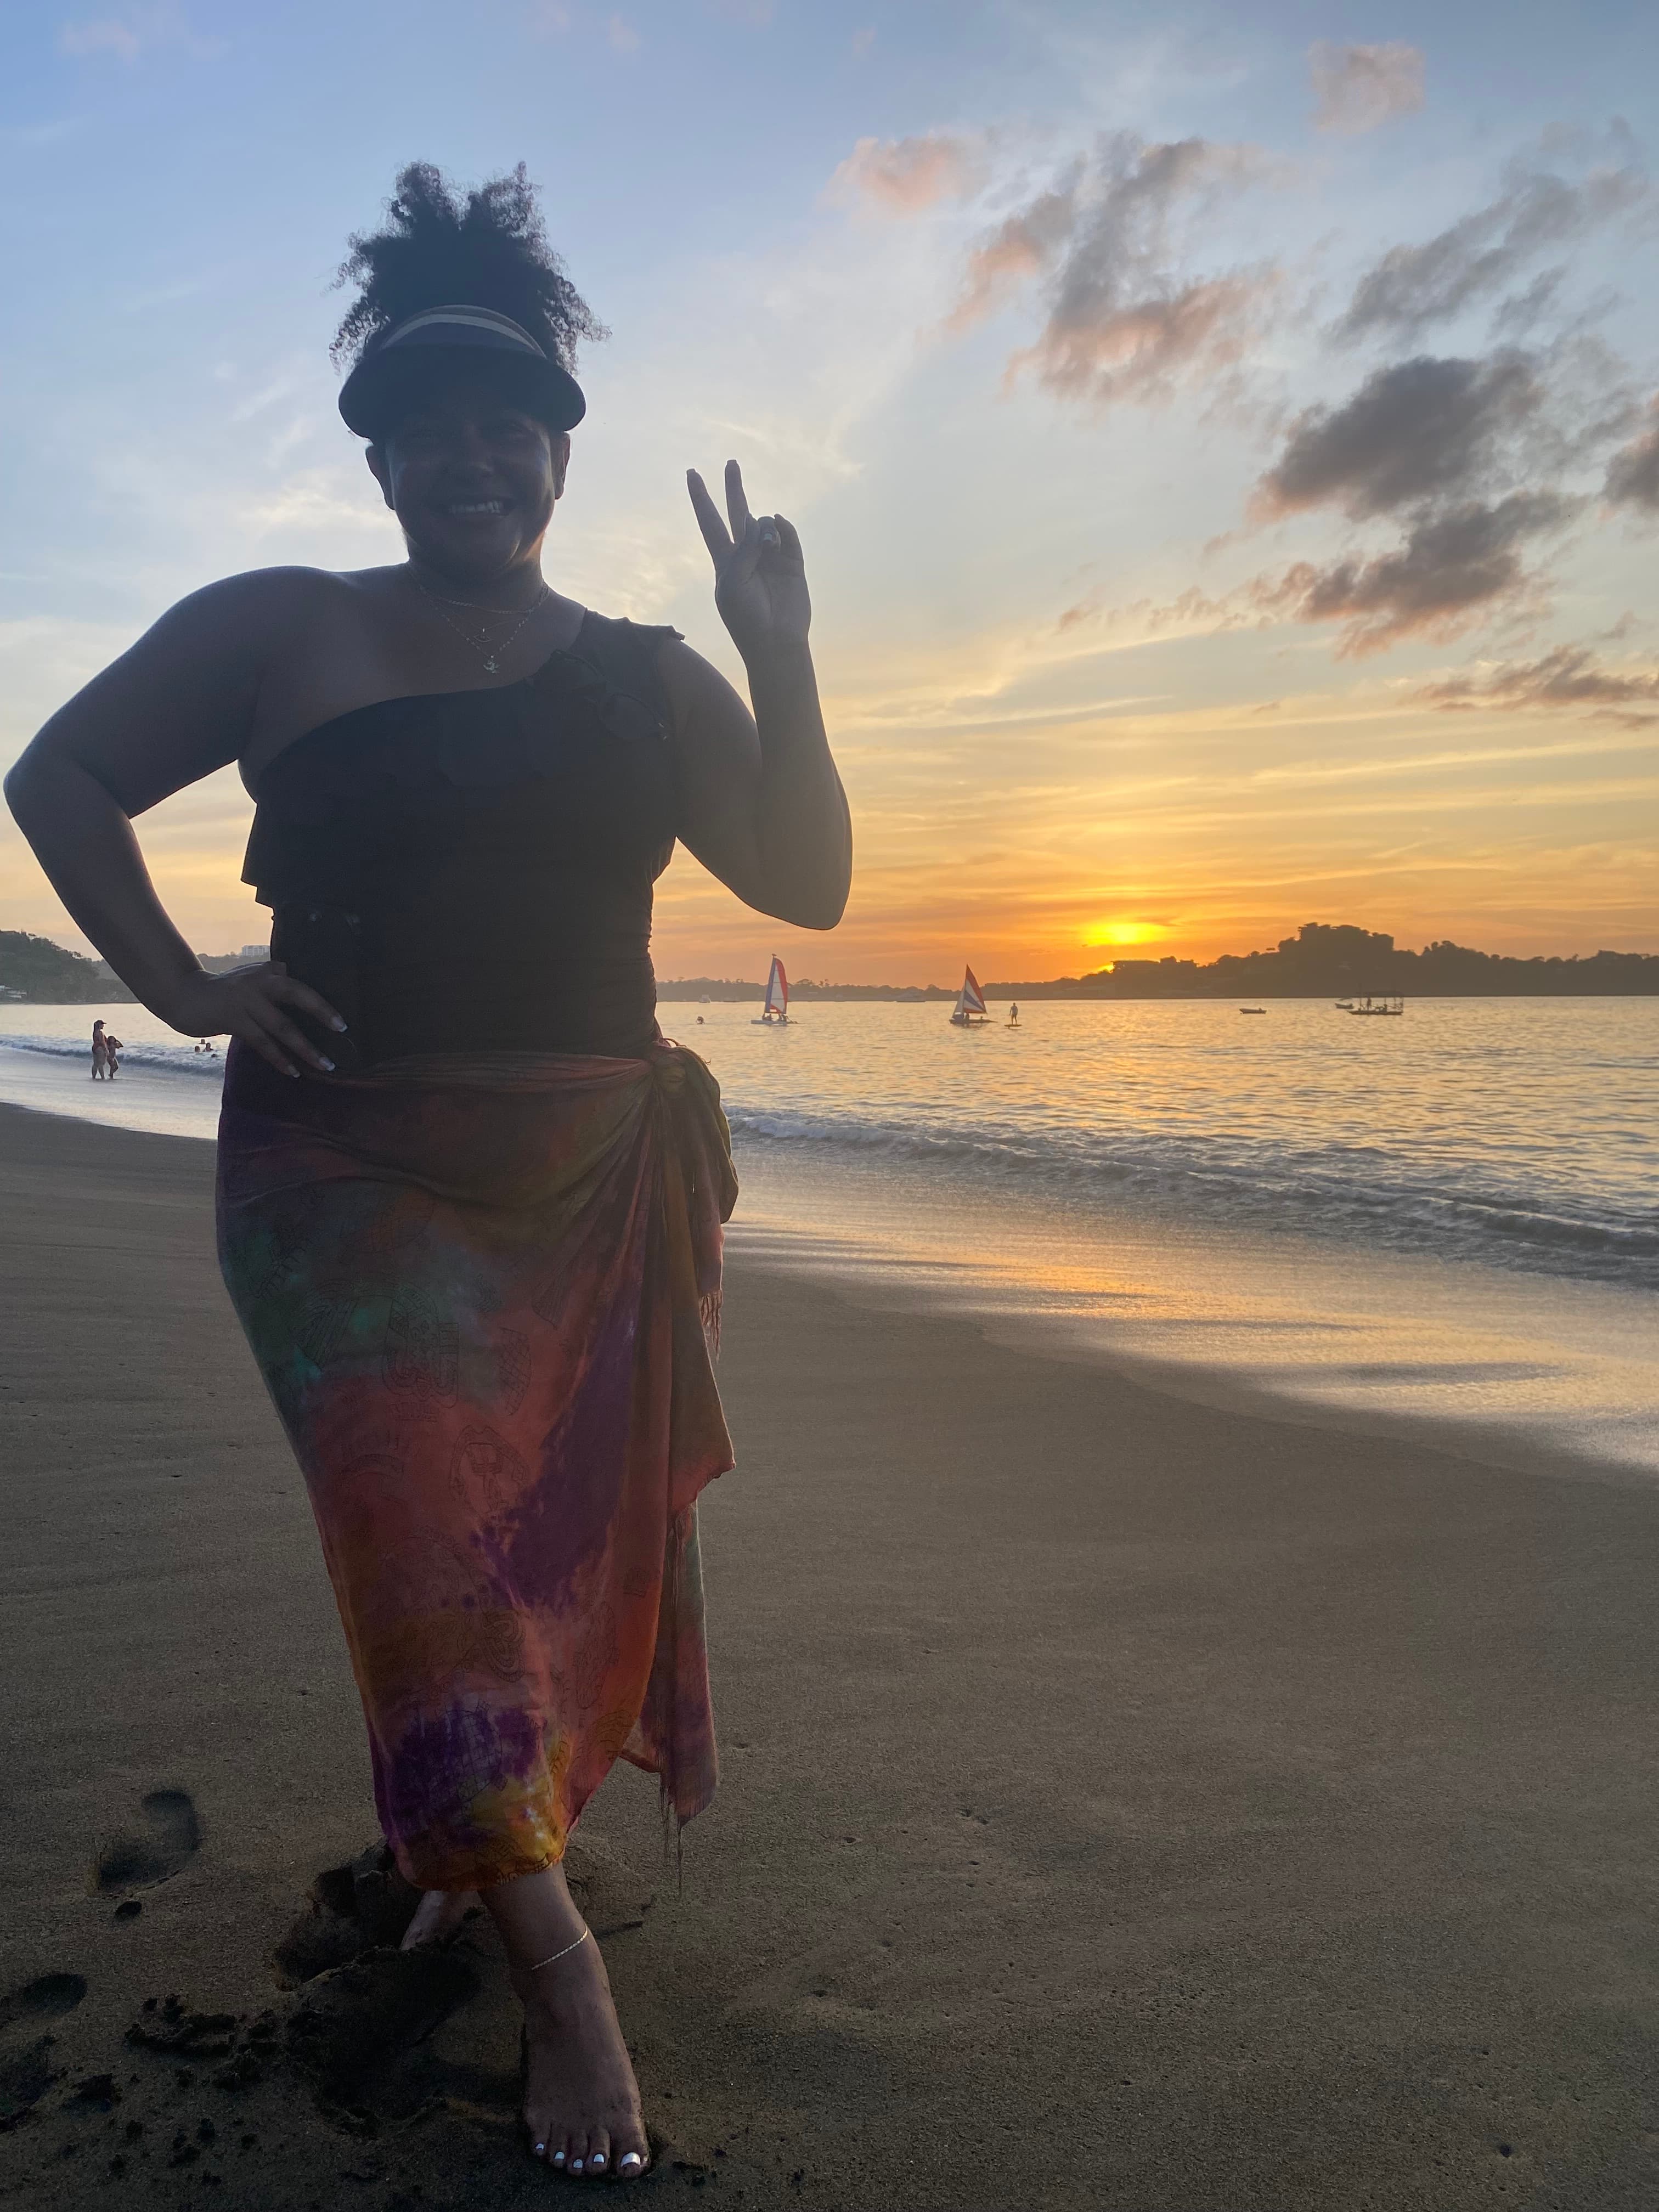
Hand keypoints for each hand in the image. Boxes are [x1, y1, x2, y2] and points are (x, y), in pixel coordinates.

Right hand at [164, 962, 345, 1078]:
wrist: (184, 995)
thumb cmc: (224, 990)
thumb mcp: (250, 979)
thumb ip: (272, 978)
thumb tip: (294, 975)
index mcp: (267, 973)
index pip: (300, 986)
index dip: (322, 1003)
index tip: (342, 1022)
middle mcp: (258, 983)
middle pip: (296, 996)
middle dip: (321, 1014)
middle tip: (341, 1032)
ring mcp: (245, 1001)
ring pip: (281, 1026)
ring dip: (304, 1048)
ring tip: (324, 1065)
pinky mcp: (232, 1019)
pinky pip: (262, 1043)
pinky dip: (279, 1058)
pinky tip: (292, 1071)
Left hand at [686, 460, 810, 662]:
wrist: (775, 642)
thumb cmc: (746, 617)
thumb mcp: (732, 580)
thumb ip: (744, 548)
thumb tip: (765, 520)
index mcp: (725, 561)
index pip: (710, 522)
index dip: (701, 499)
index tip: (691, 473)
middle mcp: (747, 555)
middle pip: (738, 513)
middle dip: (734, 489)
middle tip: (731, 463)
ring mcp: (770, 557)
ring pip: (765, 523)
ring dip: (764, 529)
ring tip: (768, 549)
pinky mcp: (793, 563)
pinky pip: (788, 534)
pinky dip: (783, 529)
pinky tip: (779, 534)